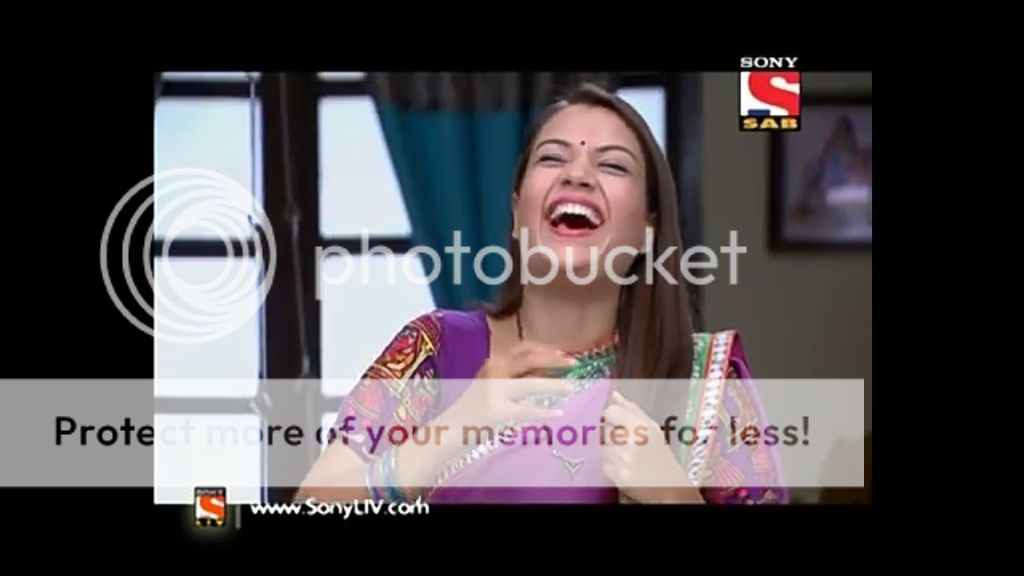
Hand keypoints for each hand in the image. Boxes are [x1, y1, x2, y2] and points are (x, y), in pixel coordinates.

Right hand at [439, 341, 577, 434]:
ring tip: (571, 387)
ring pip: (531, 383)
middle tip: (573, 364)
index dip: (546, 349)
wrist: (450, 427)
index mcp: (494, 361)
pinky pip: (526, 410)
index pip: (524, 347)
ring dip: (555, 385)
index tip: (562, 353)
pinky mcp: (496, 411)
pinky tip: (557, 414)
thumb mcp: (492, 382)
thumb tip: (549, 371)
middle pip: (529, 359)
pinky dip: (544, 412)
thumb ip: (516, 375)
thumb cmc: (474, 406)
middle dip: (554, 360)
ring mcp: (495, 391)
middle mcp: (494, 370)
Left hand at [601, 391, 702, 502]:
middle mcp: (632, 441)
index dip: (614, 417)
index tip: (621, 424)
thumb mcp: (653, 428)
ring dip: (611, 451)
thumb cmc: (661, 455)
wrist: (670, 487)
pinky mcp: (618, 476)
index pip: (610, 412)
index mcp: (642, 426)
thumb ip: (631, 409)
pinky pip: (604, 464)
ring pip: (602, 447)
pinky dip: (611, 466)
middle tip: (627, 443)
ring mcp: (623, 460)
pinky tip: (625, 467)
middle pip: (605, 430)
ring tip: (627, 456)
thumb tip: (614, 394)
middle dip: (613, 436)